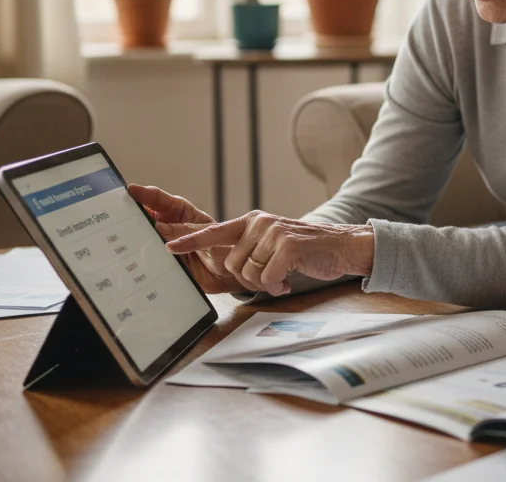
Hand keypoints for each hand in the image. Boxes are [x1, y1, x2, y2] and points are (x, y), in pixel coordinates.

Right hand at [129, 184, 244, 293]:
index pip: (158, 199)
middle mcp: (166, 227)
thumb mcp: (208, 235)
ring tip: (120, 243)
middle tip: (116, 218)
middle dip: (130, 218)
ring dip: (132, 242)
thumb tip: (160, 227)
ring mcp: (161, 246)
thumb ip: (187, 231)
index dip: (144, 193)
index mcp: (178, 212)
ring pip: (141, 240)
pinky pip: (147, 263)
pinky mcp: (160, 264)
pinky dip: (139, 264)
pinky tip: (131, 266)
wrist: (227, 275)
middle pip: (143, 219)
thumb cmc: (222, 247)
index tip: (131, 190)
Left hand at [164, 211, 374, 295]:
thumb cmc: (304, 251)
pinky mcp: (287, 245)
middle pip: (232, 263)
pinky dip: (277, 284)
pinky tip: (289, 279)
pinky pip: (267, 276)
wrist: (341, 246)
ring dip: (265, 281)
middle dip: (249, 278)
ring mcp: (273, 232)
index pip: (212, 231)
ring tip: (282, 274)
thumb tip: (227, 264)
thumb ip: (249, 248)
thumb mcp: (271, 243)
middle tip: (270, 275)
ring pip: (248, 272)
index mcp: (250, 222)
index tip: (165, 245)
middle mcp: (259, 223)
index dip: (188, 240)